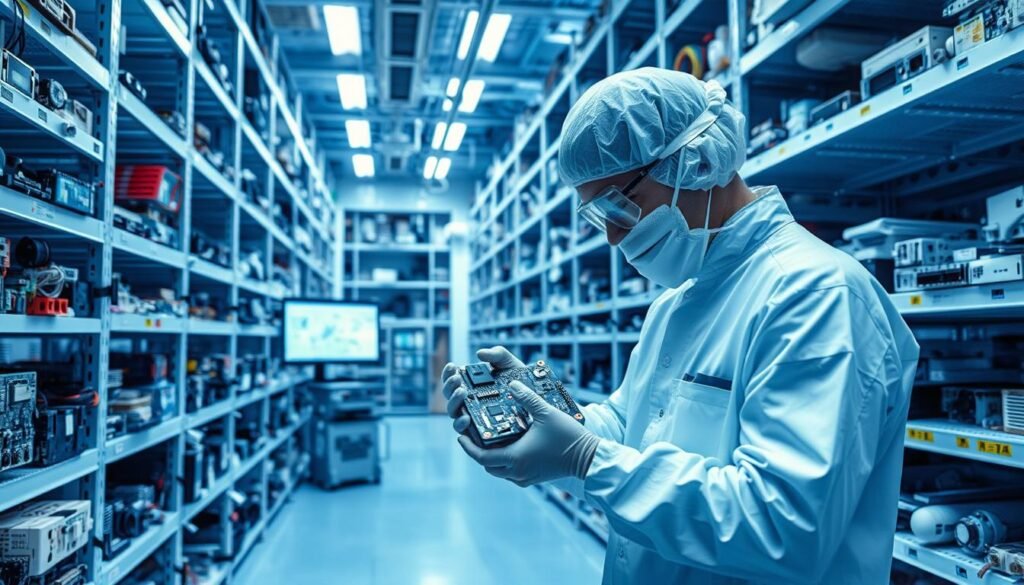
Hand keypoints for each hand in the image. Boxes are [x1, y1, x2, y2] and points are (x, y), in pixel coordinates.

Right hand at [441, 347, 525, 433]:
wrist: (537, 400)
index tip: (452, 366)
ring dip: (454, 402)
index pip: (453, 380)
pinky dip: (461, 423)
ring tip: (462, 393)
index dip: (448, 373)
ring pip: (454, 412)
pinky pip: (464, 430)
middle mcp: (468, 402)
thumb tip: (480, 354)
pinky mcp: (479, 431)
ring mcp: (473, 416)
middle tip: (458, 380)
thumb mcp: (509, 364)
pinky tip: (466, 418)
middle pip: (450, 396)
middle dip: (450, 387)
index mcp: (472, 385)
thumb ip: (497, 354)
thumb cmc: (520, 382)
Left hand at [457, 381, 599, 486]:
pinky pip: (511, 474)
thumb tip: (512, 384)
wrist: (589, 458)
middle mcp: (517, 471)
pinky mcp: (534, 478)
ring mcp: (526, 477)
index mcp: (515, 457)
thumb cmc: (568, 437)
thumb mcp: (546, 413)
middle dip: (478, 452)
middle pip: (488, 466)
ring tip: (489, 442)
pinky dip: (505, 464)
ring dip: (491, 459)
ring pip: (499, 471)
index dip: (468, 447)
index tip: (461, 436)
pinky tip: (508, 449)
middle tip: (472, 437)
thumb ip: (527, 398)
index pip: (481, 456)